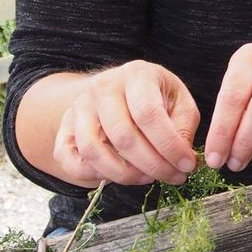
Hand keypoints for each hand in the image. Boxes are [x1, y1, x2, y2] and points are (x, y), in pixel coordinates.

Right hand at [52, 60, 199, 186]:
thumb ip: (183, 128)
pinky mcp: (65, 127)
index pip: (149, 113)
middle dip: (152, 165)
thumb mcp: (179, 103)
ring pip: (93, 150)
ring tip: (148, 177)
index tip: (187, 165)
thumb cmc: (156, 98)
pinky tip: (119, 176)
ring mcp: (80, 106)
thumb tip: (183, 159)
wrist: (118, 90)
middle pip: (122, 135)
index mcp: (137, 74)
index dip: (170, 146)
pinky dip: (93, 176)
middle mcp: (103, 86)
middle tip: (172, 177)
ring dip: (124, 174)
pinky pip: (69, 160)